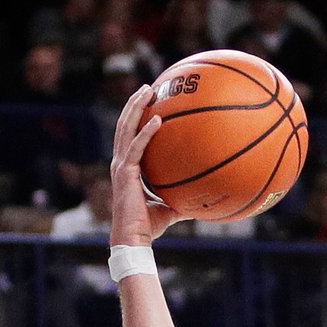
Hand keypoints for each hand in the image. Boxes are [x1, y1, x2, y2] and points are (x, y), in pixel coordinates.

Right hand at [110, 86, 183, 246]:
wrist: (135, 239)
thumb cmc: (150, 226)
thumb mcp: (171, 207)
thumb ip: (183, 196)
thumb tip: (206, 196)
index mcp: (127, 167)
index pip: (130, 136)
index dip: (136, 117)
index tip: (150, 102)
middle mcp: (121, 163)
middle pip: (125, 125)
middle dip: (135, 104)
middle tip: (148, 87)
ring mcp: (120, 167)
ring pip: (126, 129)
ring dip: (136, 108)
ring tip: (148, 91)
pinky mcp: (125, 174)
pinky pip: (136, 148)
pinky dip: (145, 133)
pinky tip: (158, 121)